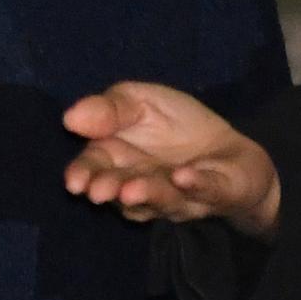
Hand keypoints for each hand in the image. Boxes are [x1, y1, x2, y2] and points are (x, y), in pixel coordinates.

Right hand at [62, 82, 281, 239]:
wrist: (230, 148)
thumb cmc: (176, 124)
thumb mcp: (140, 101)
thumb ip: (110, 108)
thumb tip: (70, 117)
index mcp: (120, 162)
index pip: (95, 169)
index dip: (84, 176)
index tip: (75, 182)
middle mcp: (146, 187)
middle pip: (124, 193)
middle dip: (112, 190)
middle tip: (99, 191)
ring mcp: (183, 195)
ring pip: (164, 199)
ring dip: (149, 193)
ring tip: (132, 189)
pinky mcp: (219, 192)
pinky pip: (208, 190)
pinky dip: (196, 185)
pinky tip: (183, 176)